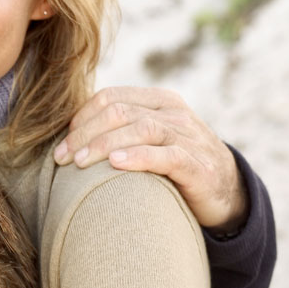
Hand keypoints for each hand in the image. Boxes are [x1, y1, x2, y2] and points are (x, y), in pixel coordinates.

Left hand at [53, 86, 248, 232]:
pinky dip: (138, 157)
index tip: (63, 144)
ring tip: (80, 162)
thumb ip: (122, 130)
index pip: (111, 97)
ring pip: (140, 129)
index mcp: (158, 101)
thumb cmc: (176, 165)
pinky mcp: (197, 165)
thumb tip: (71, 138)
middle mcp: (174, 113)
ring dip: (104, 144)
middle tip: (61, 158)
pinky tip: (116, 164)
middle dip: (85, 134)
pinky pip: (166, 155)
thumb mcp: (151, 139)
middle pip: (119, 112)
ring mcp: (188, 136)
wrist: (226, 190)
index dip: (81, 118)